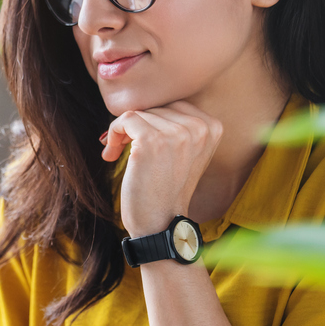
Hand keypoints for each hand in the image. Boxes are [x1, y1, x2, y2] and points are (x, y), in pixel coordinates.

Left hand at [100, 100, 222, 236]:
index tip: (140, 140)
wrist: (161, 224)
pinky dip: (113, 134)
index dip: (152, 120)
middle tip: (125, 148)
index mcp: (212, 127)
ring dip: (122, 132)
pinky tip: (112, 154)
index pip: (173, 104)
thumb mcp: (185, 152)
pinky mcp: (151, 142)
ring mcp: (176, 134)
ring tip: (119, 153)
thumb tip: (145, 101)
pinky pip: (125, 119)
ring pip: (138, 113)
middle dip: (136, 126)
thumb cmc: (167, 189)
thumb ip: (177, 125)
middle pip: (155, 106)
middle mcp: (199, 127)